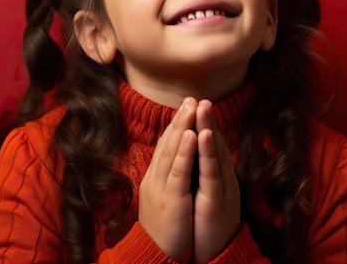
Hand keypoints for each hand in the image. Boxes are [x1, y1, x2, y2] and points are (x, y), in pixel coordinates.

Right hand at [139, 98, 197, 263]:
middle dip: (179, 119)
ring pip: (171, 151)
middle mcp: (154, 180)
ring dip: (182, 126)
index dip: (175, 126)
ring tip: (191, 106)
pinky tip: (193, 134)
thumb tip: (174, 168)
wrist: (153, 259)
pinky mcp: (171, 199)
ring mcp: (160, 188)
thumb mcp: (163, 203)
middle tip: (190, 97)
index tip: (185, 108)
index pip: (164, 147)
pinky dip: (185, 151)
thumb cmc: (163, 234)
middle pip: (166, 143)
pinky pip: (178, 170)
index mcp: (154, 180)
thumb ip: (167, 183)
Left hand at [193, 100, 240, 263]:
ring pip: (214, 151)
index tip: (193, 104)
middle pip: (211, 141)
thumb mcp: (202, 195)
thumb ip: (201, 174)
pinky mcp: (218, 198)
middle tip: (200, 96)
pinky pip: (212, 170)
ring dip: (208, 126)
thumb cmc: (206, 224)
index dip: (201, 124)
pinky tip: (203, 135)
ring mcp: (221, 186)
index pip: (206, 144)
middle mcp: (220, 177)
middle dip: (206, 118)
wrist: (215, 253)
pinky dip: (208, 151)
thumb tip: (194, 158)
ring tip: (204, 105)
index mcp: (213, 175)